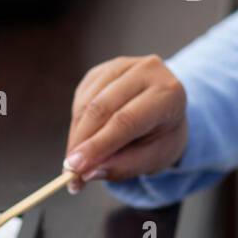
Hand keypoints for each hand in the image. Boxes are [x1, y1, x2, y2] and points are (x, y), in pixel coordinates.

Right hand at [63, 54, 187, 190]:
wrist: (167, 109)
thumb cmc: (163, 137)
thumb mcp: (154, 158)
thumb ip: (123, 166)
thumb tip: (87, 172)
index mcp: (169, 93)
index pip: (126, 120)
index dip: (98, 144)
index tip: (75, 168)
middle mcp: (147, 70)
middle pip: (102, 108)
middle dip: (81, 142)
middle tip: (69, 172)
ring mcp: (123, 65)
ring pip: (87, 102)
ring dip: (76, 135)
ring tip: (75, 162)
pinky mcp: (103, 69)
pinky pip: (81, 97)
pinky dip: (76, 123)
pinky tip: (83, 140)